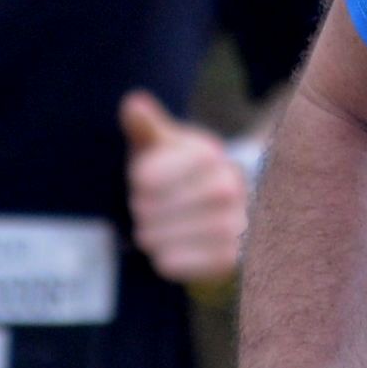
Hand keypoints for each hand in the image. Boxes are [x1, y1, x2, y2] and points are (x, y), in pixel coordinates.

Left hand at [122, 90, 250, 288]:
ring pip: (158, 239)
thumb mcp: (163, 147)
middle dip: (142, 211)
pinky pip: (171, 263)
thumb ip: (146, 127)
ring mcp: (234, 224)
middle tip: (152, 209)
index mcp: (209, 153)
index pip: (144, 179)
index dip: (137, 182)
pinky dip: (164, 258)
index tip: (145, 180)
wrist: (222, 214)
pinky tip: (175, 247)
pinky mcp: (230, 259)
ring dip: (151, 236)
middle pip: (148, 209)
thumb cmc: (180, 174)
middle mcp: (229, 186)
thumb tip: (132, 103)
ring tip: (161, 228)